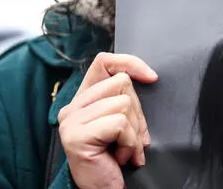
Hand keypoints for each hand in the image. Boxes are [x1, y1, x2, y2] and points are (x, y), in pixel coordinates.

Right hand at [58, 53, 157, 188]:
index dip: (130, 63)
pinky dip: (129, 143)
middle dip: (137, 113)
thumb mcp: (121, 123)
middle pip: (121, 83)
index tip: (151, 77)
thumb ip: (124, 99)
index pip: (104, 62)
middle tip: (133, 139)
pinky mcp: (78, 135)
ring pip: (123, 104)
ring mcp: (71, 120)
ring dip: (134, 132)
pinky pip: (120, 124)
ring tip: (124, 150)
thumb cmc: (113, 161)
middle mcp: (71, 107)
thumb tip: (148, 77)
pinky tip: (119, 158)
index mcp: (82, 100)